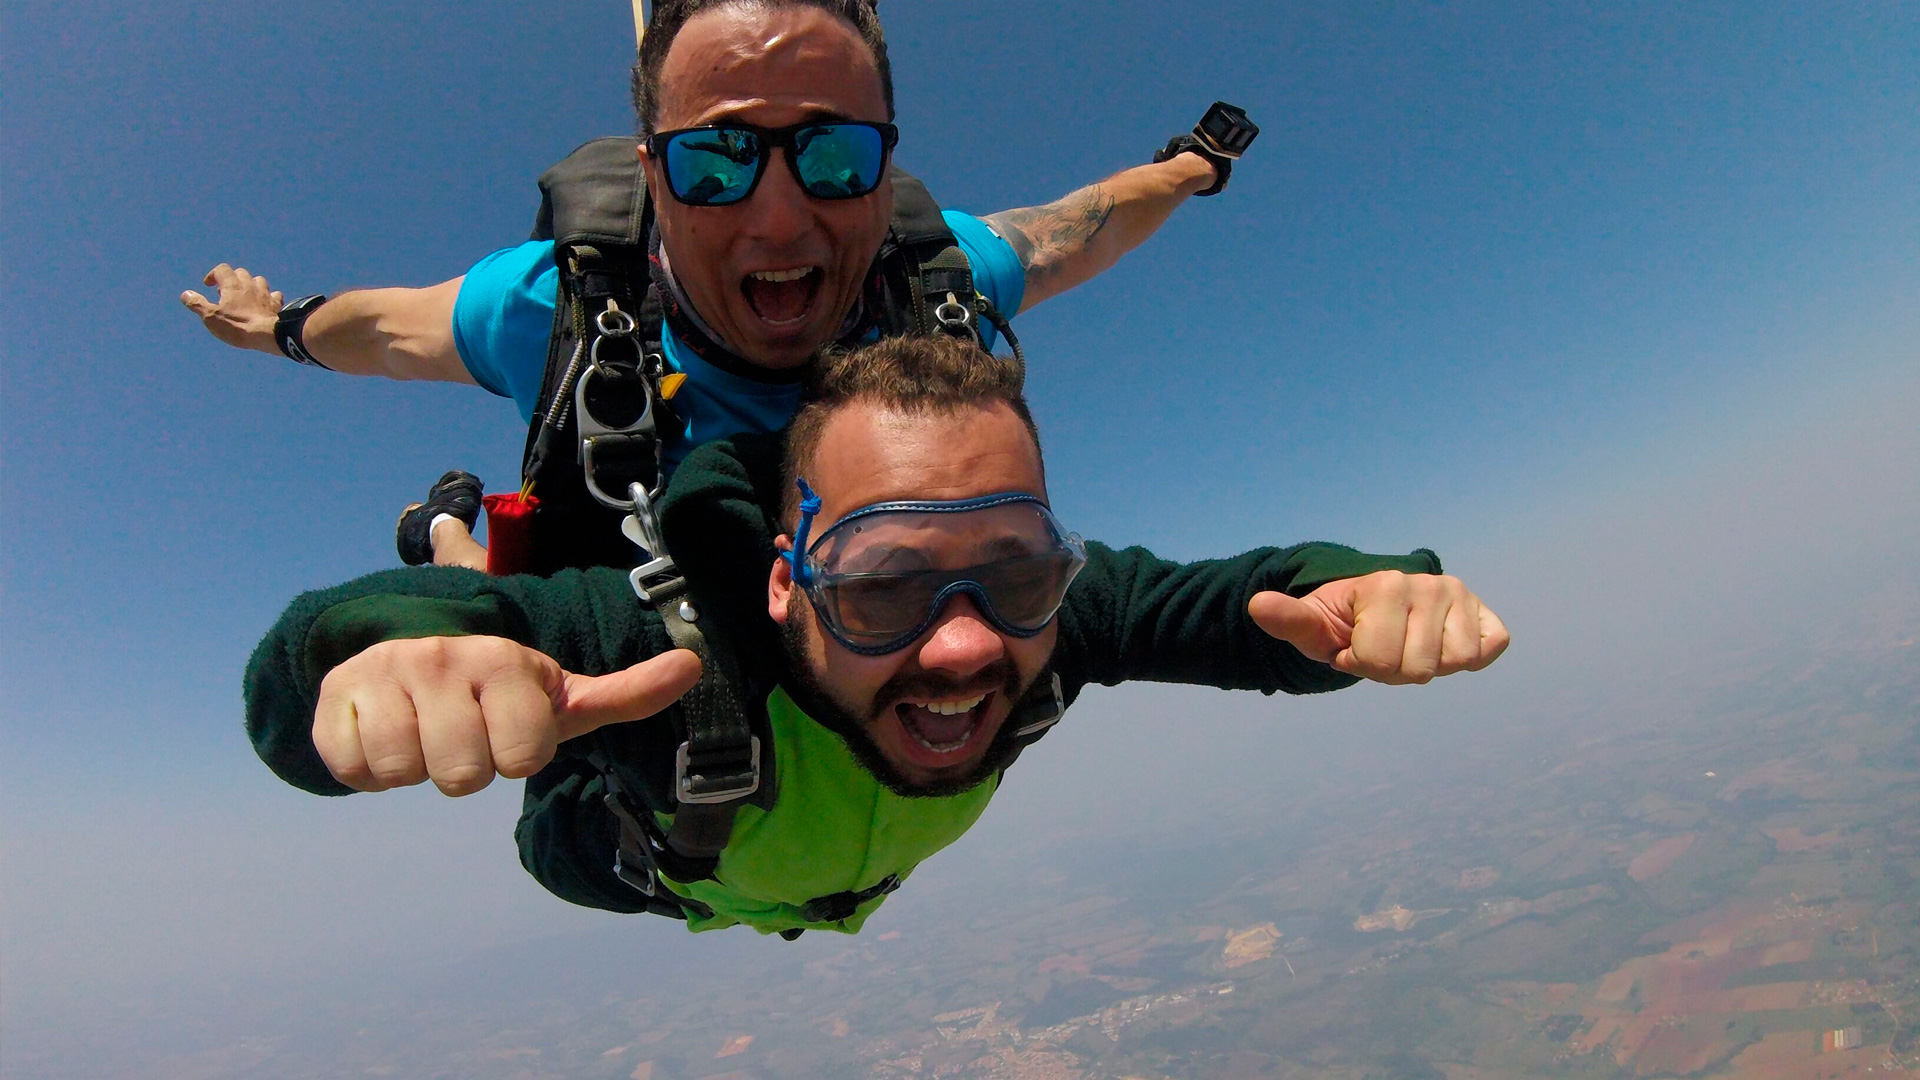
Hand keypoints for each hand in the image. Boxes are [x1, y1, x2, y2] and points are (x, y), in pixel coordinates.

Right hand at [180, 263, 283, 352]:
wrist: (267, 334)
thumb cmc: (237, 326)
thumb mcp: (211, 317)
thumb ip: (197, 304)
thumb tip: (186, 294)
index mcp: (232, 285)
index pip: (221, 269)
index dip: (213, 275)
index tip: (208, 285)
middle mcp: (249, 284)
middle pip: (240, 273)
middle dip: (231, 279)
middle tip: (224, 293)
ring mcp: (265, 293)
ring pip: (258, 280)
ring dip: (250, 285)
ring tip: (244, 296)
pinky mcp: (276, 304)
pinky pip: (273, 295)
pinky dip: (267, 296)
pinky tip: (264, 303)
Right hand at [313, 636, 703, 794]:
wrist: (405, 648)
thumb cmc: (497, 691)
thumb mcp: (561, 693)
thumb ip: (625, 691)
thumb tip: (693, 666)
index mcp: (506, 660)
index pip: (522, 760)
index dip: (519, 757)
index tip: (511, 729)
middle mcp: (445, 658)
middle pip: (462, 777)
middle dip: (467, 767)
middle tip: (465, 734)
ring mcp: (387, 673)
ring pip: (404, 773)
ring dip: (415, 767)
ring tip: (425, 732)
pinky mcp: (338, 694)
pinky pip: (351, 767)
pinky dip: (365, 767)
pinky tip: (384, 733)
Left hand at [1248, 571, 1508, 684]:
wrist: (1376, 607)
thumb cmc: (1341, 621)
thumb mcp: (1312, 624)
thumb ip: (1288, 618)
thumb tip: (1257, 605)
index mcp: (1384, 585)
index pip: (1379, 661)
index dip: (1360, 663)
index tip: (1352, 645)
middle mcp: (1428, 584)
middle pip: (1416, 669)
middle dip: (1393, 670)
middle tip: (1383, 647)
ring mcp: (1459, 596)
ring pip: (1453, 663)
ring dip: (1428, 666)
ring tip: (1408, 644)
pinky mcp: (1484, 612)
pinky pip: (1489, 649)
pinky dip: (1467, 659)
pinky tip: (1442, 644)